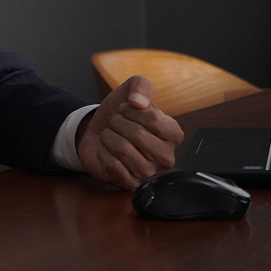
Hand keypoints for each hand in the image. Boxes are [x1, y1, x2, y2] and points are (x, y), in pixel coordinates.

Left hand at [76, 75, 183, 189]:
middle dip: (117, 122)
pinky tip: (107, 150)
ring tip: (111, 136)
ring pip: (123, 149)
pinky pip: (112, 164)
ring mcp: (150, 172)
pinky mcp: (132, 184)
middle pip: (137, 134)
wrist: (97, 132)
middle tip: (116, 123)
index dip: (130, 109)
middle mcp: (166, 156)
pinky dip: (103, 152)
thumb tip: (139, 102)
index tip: (125, 109)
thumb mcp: (131, 91)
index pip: (152, 118)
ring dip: (109, 137)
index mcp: (173, 134)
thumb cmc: (120, 115)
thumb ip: (141, 86)